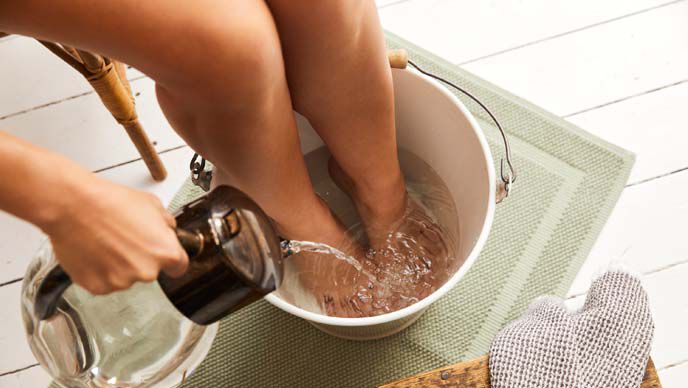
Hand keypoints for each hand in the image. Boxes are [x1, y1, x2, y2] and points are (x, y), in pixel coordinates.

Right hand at [40, 176, 187, 294]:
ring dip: (119, 265)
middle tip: (124, 239)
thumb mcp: (151, 204)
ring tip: (105, 242)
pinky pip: (104, 282)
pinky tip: (93, 251)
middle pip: (150, 271)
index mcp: (165, 252)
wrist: (73, 206)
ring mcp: (121, 282)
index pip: (179, 267)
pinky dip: (99, 271)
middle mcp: (146, 272)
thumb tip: (167, 229)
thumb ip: (166, 223)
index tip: (165, 259)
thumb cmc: (109, 202)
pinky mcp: (97, 287)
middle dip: (140, 258)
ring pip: (125, 277)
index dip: (172, 261)